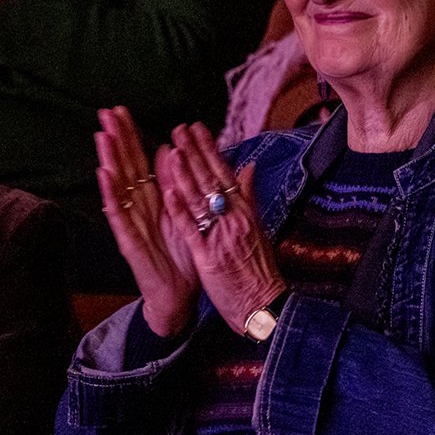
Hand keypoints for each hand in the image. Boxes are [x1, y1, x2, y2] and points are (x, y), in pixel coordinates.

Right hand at [97, 106, 196, 336]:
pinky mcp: (128, 241)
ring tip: (102, 136)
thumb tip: (168, 148)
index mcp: (152, 198)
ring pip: (117, 186)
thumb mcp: (184, 211)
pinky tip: (104, 175)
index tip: (121, 110)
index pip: (138, 159)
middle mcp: (137, 206)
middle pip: (124, 166)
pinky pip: (118, 215)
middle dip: (115, 139)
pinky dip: (110, 195)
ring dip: (109, 160)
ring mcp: (130, 223)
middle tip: (105, 112)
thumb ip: (175, 181)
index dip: (130, 135)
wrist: (179, 295)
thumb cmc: (182, 254)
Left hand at [157, 122, 286, 333]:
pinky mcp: (208, 257)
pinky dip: (181, 211)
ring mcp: (220, 237)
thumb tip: (248, 168)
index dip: (209, 149)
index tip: (196, 128)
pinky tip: (169, 193)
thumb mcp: (257, 228)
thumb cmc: (258, 270)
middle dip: (193, 153)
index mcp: (244, 212)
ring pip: (201, 201)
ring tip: (172, 151)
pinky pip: (193, 230)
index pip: (224, 173)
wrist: (264, 305)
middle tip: (179, 129)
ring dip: (185, 175)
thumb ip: (249, 197)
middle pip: (211, 181)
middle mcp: (233, 220)